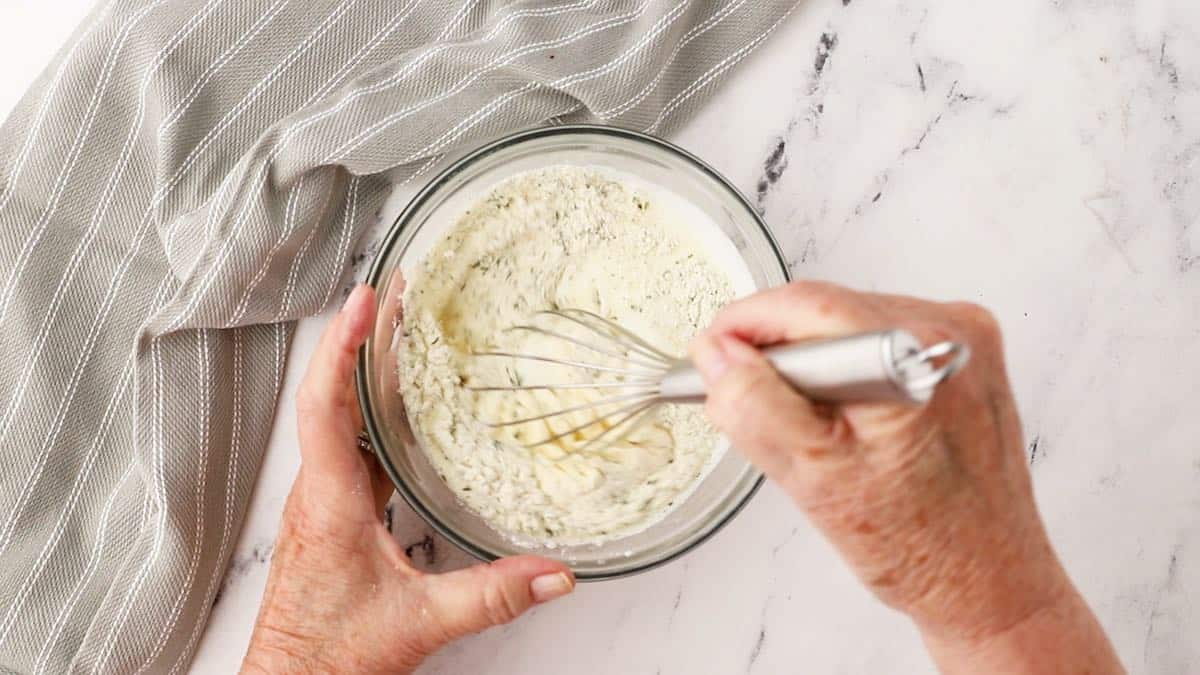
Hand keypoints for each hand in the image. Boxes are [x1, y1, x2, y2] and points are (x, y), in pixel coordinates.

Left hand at [242, 284, 574, 674]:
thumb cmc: (330, 657)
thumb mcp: (420, 623)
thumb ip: (492, 597)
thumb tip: (553, 574)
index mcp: (329, 503)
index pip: (326, 404)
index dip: (343, 346)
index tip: (365, 300)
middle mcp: (318, 492)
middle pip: (328, 393)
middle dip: (358, 336)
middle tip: (390, 291)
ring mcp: (322, 501)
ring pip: (335, 416)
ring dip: (360, 369)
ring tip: (395, 328)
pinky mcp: (332, 514)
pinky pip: (349, 444)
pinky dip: (369, 410)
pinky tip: (399, 405)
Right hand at [690, 281, 1121, 673]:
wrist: (988, 583)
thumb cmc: (921, 548)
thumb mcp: (813, 478)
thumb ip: (755, 405)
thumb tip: (716, 354)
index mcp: (917, 353)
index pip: (804, 305)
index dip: (743, 326)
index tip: (709, 356)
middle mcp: (952, 334)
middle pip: (826, 310)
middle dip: (778, 354)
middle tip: (748, 405)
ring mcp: (964, 344)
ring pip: (848, 326)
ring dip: (812, 368)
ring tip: (811, 430)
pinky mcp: (963, 362)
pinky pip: (877, 344)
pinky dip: (846, 376)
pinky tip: (848, 426)